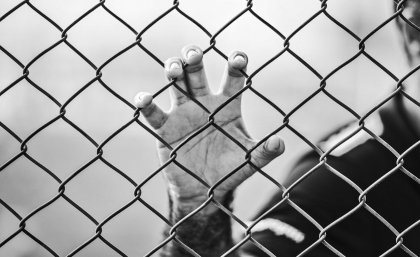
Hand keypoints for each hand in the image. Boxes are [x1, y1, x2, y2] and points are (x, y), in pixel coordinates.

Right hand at [134, 45, 283, 206]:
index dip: (236, 67)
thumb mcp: (248, 162)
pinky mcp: (165, 128)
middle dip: (194, 60)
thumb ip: (263, 152)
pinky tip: (144, 99)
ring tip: (174, 68)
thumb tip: (279, 143)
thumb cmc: (228, 171)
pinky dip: (147, 104)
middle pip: (197, 73)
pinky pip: (154, 113)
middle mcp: (204, 104)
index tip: (238, 58)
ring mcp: (183, 113)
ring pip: (176, 84)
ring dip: (173, 71)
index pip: (233, 80)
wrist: (204, 190)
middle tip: (194, 55)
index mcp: (227, 106)